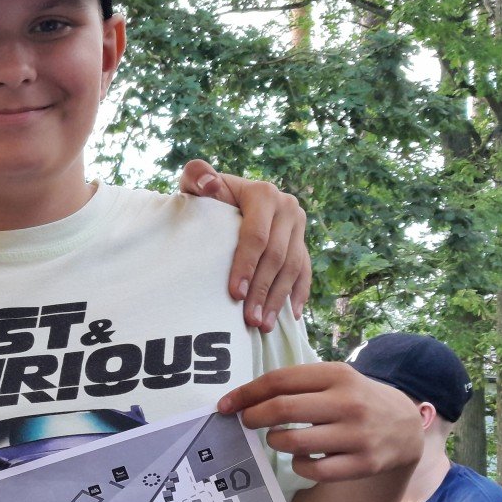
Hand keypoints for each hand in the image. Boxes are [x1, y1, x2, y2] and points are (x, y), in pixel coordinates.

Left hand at [176, 160, 312, 328]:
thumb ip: (197, 176)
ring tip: (263, 325)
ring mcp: (298, 227)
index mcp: (264, 194)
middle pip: (277, 256)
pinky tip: (291, 316)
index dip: (246, 265)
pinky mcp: (303, 243)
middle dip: (262, 290)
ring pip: (293, 268)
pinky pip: (305, 271)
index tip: (234, 293)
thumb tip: (210, 184)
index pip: (256, 236)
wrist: (226, 200)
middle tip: (249, 320)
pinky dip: (299, 294)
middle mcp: (287, 208)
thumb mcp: (196, 184)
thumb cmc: (206, 197)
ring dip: (278, 299)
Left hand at [217, 361, 421, 481]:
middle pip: (282, 409)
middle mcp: (348, 403)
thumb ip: (297, 384)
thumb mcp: (335, 379)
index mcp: (337, 375)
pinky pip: (314, 470)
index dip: (246, 394)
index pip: (279, 381)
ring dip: (275, 441)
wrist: (405, 426)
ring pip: (294, 443)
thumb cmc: (356, 399)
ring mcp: (357, 435)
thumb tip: (245, 398)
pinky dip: (299, 465)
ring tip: (277, 438)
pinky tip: (302, 457)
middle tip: (245, 422)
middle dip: (253, 417)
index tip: (226, 406)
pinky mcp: (363, 464)